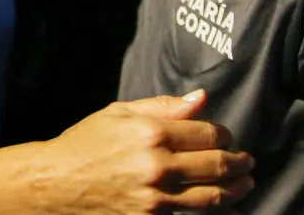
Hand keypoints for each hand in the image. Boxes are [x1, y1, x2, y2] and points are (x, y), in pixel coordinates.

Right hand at [30, 91, 254, 211]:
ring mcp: (156, 198)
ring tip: (245, 183)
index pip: (208, 133)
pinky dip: (216, 211)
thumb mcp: (119, 112)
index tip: (228, 136)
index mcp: (151, 133)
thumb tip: (201, 99)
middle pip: (217, 165)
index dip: (226, 134)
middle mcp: (157, 166)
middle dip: (239, 163)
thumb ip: (163, 106)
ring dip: (236, 189)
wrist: (56, 183)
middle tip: (248, 161)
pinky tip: (226, 206)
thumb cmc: (86, 143)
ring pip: (212, 197)